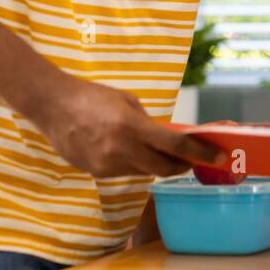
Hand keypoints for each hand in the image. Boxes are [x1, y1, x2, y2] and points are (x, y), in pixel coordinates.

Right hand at [28, 73, 226, 178]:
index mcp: (132, 126)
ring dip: (154, 163)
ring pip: (143, 171)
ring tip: (155, 150)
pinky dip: (131, 163)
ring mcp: (108, 165)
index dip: (200, 153)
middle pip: (164, 168)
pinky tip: (122, 150)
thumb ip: (147, 123)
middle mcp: (121, 150)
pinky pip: (124, 172)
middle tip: (191, 160)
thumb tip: (167, 139)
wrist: (52, 106)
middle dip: (181, 165)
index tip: (217, 156)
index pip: (175, 145)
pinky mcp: (96, 173)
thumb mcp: (127, 101)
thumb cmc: (91, 96)